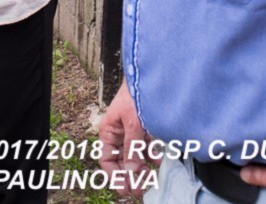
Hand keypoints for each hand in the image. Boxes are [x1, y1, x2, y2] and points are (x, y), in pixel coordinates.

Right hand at [98, 81, 153, 195]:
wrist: (148, 77)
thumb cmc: (135, 96)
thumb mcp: (133, 124)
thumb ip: (132, 148)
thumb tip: (130, 172)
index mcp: (108, 131)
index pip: (107, 159)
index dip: (114, 176)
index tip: (125, 189)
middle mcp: (117, 133)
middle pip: (120, 160)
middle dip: (129, 175)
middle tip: (139, 189)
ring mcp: (130, 131)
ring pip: (133, 155)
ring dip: (141, 168)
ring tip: (150, 179)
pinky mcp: (142, 128)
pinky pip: (144, 147)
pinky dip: (150, 155)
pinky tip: (158, 161)